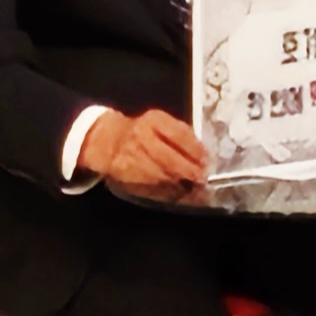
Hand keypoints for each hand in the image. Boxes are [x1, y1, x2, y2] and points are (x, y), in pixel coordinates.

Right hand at [83, 106, 208, 190]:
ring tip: (196, 189)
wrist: (108, 143)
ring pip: (162, 176)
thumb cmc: (143, 131)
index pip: (178, 135)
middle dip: (190, 171)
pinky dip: (169, 193)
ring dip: (182, 185)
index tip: (207, 161)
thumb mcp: (161, 122)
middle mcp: (141, 138)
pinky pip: (152, 188)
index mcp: (153, 121)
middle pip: (170, 159)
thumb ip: (182, 134)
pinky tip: (180, 194)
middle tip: (203, 179)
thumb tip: (204, 154)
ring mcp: (132, 159)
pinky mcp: (127, 177)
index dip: (195, 150)